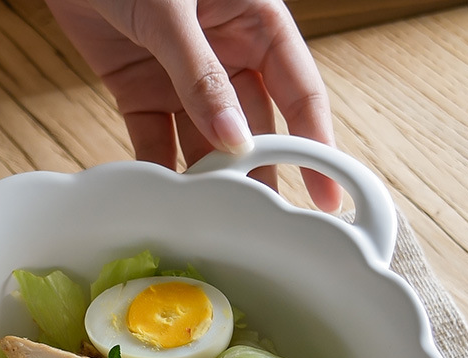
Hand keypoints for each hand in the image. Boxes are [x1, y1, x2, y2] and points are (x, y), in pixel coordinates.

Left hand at [45, 0, 341, 211]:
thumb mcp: (175, 10)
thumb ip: (202, 76)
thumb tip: (232, 141)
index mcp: (257, 23)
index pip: (300, 93)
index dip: (315, 145)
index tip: (327, 193)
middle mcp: (226, 55)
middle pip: (253, 127)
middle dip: (259, 175)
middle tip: (265, 225)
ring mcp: (183, 78)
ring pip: (205, 141)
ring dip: (210, 180)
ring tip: (218, 221)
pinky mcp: (141, 91)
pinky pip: (156, 138)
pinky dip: (159, 168)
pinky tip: (169, 198)